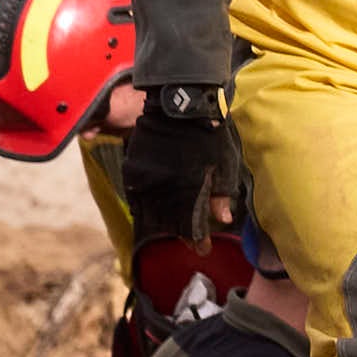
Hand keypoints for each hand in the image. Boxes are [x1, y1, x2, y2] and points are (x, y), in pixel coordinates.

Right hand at [116, 100, 228, 242]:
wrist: (179, 107)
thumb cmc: (209, 135)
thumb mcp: (224, 163)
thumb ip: (222, 194)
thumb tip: (224, 220)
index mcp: (189, 189)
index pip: (191, 225)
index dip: (197, 240)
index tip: (203, 249)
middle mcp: (164, 189)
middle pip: (170, 224)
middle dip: (181, 235)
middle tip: (189, 240)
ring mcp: (145, 181)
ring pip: (150, 215)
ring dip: (161, 225)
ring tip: (172, 230)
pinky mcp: (132, 171)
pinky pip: (135, 200)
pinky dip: (144, 210)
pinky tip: (152, 214)